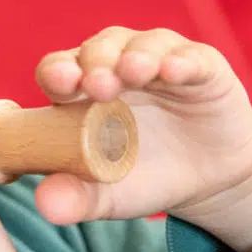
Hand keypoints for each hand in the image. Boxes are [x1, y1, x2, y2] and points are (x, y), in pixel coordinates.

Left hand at [34, 27, 251, 251]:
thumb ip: (75, 199)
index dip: (57, 73)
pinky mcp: (201, 67)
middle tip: (97, 84)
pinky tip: (174, 71)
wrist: (206, 182)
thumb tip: (45, 206)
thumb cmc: (140, 177)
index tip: (60, 84)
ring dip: (135, 56)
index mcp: (80, 90)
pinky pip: (191, 58)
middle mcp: (114, 65)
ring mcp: (157, 60)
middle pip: (97, 50)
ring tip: (133, 71)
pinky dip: (182, 61)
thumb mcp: (106, 196)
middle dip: (95, 63)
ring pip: (142, 45)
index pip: (58, 70)